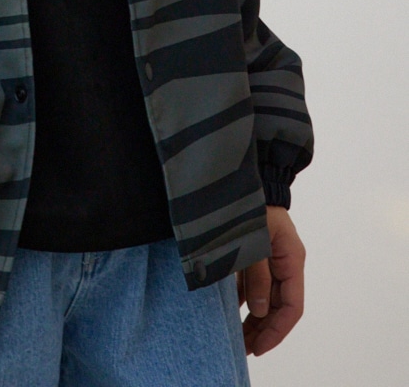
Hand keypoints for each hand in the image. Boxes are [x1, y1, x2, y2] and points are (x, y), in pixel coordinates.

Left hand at [236, 206, 305, 356]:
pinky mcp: (256, 252)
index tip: (259, 348)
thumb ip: (257, 276)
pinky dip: (244, 299)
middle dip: (262, 330)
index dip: (277, 331)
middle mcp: (285, 262)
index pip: (292, 307)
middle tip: (244, 349)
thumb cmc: (251, 205)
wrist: (244, 176)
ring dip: (253, 318)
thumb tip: (257, 311)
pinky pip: (253, 283)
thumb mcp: (254, 242)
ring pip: (265, 297)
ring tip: (238, 338)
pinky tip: (232, 313)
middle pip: (278, 306)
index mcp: (292, 260)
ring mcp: (271, 258)